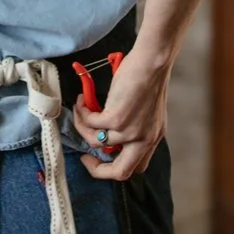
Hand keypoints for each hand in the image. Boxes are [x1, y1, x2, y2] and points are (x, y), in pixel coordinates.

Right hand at [73, 46, 170, 180]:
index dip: (115, 166)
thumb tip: (107, 130)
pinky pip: (91, 123)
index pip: (136, 167)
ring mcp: (130, 131)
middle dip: (97, 169)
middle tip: (84, 156)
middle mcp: (143, 140)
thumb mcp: (148, 111)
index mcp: (152, 139)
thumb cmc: (148, 77)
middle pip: (120, 172)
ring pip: (95, 142)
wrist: (152, 61)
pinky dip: (82, 112)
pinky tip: (82, 101)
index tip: (101, 155)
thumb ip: (135, 126)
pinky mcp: (117, 119)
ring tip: (81, 109)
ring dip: (82, 126)